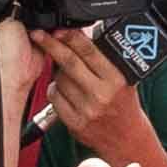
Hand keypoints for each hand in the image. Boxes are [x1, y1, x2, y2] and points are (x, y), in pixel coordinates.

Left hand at [29, 25, 166, 166]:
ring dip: (56, 71)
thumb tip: (83, 32)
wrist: (127, 138)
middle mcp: (101, 94)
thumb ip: (105, 57)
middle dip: (51, 45)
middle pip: (69, 63)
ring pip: (59, 80)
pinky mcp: (75, 123)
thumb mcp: (124, 77)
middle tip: (39, 34)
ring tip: (65, 71)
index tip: (57, 28)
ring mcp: (87, 110)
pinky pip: (55, 98)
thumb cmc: (124, 103)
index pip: (89, 52)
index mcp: (116, 79)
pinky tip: (64, 89)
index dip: (70, 37)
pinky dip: (55, 89)